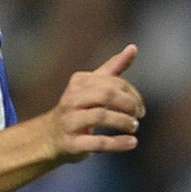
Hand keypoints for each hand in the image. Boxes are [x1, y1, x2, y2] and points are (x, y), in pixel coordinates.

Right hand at [43, 44, 144, 164]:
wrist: (50, 137)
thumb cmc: (79, 108)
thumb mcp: (94, 86)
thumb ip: (114, 68)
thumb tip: (133, 47)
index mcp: (79, 82)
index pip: (113, 83)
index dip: (132, 94)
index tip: (140, 107)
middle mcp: (71, 99)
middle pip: (106, 95)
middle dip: (128, 105)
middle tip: (139, 115)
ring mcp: (70, 121)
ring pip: (100, 116)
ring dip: (123, 122)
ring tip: (134, 126)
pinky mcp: (71, 143)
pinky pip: (97, 142)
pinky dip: (118, 143)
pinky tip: (133, 142)